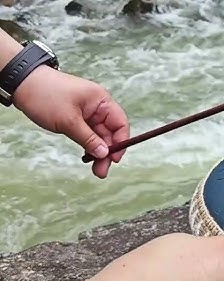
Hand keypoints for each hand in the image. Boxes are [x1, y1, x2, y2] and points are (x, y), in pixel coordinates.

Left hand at [12, 65, 129, 178]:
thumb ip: (88, 139)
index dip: (120, 141)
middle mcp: (98, 107)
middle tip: (101, 170)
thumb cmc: (45, 95)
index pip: (120, 123)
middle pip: (110, 133)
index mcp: (101, 101)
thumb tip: (104, 153)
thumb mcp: (68, 121)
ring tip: (96, 170)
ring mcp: (87, 113)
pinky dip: (89, 146)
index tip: (114, 158)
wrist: (21, 84)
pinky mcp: (77, 118)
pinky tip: (88, 157)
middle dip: (107, 152)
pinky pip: (88, 134)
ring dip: (98, 152)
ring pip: (99, 136)